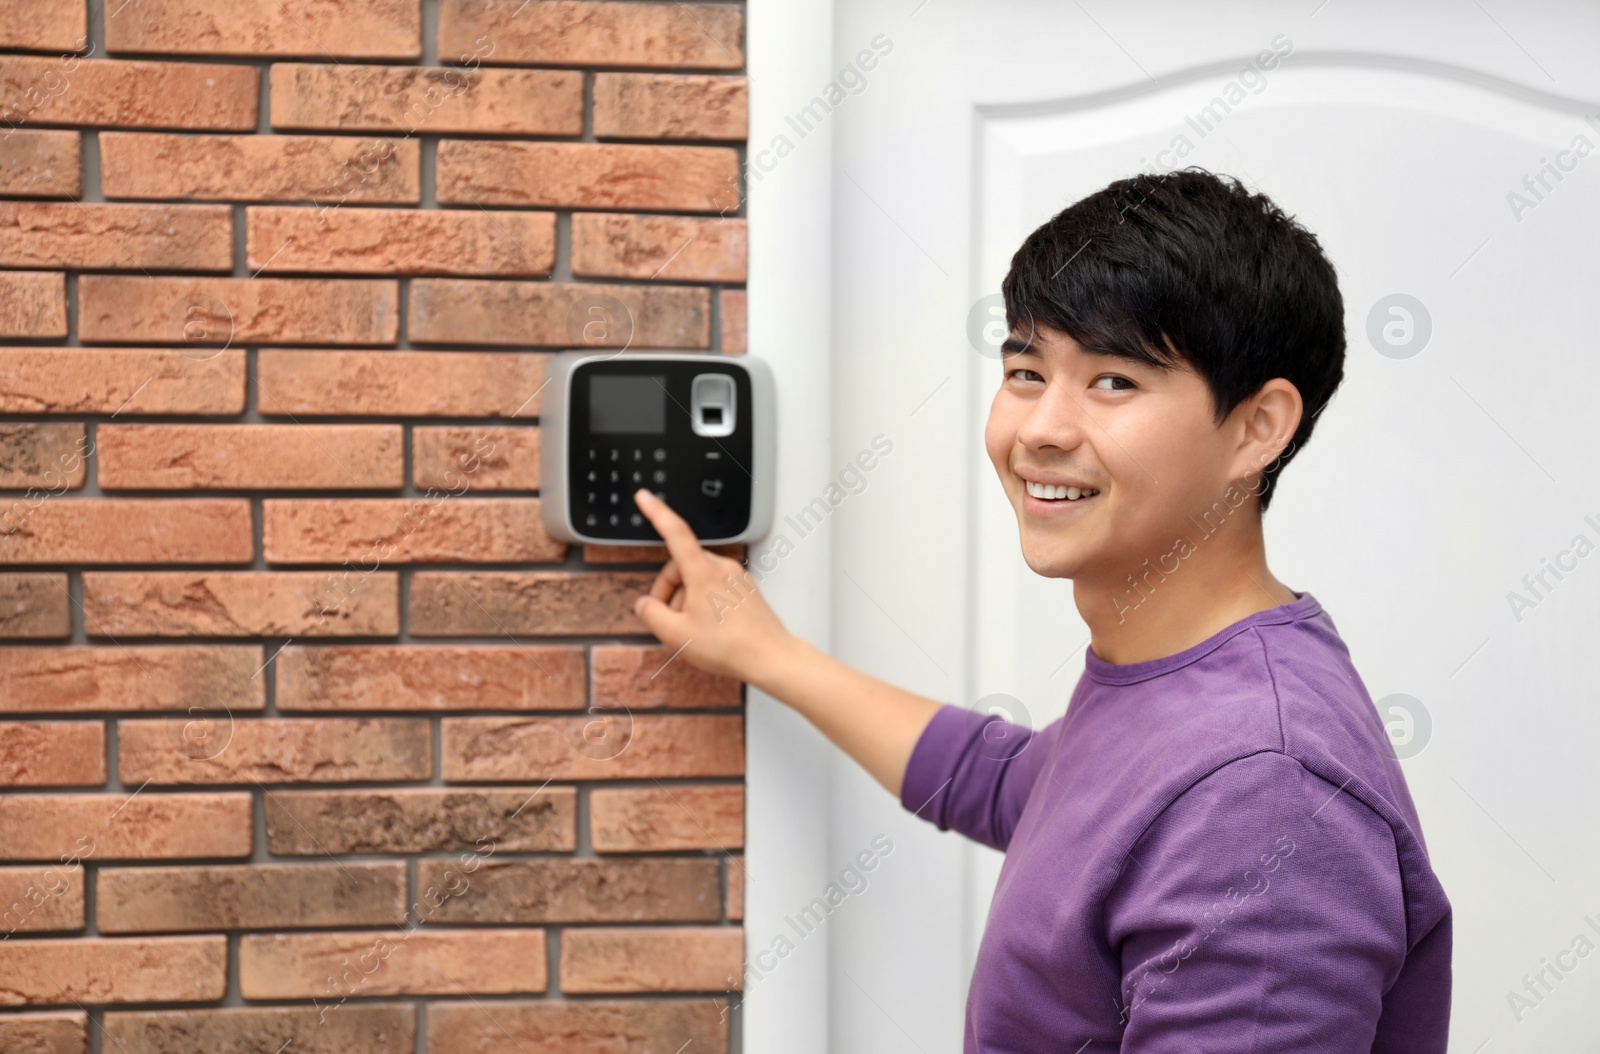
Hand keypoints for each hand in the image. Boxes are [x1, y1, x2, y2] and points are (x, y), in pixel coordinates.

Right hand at [630, 488, 790, 683]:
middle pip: (682, 564)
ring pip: (698, 576)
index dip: (657, 513)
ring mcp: (737, 577)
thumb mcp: (676, 635)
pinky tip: (704, 627)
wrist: (769, 657)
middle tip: (664, 616)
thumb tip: (644, 604)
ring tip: (686, 628)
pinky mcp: (745, 589)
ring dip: (685, 597)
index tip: (645, 497)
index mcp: (703, 571)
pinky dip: (702, 600)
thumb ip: (652, 615)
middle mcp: (722, 568)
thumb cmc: (728, 645)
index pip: (675, 532)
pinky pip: (715, 586)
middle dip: (668, 588)